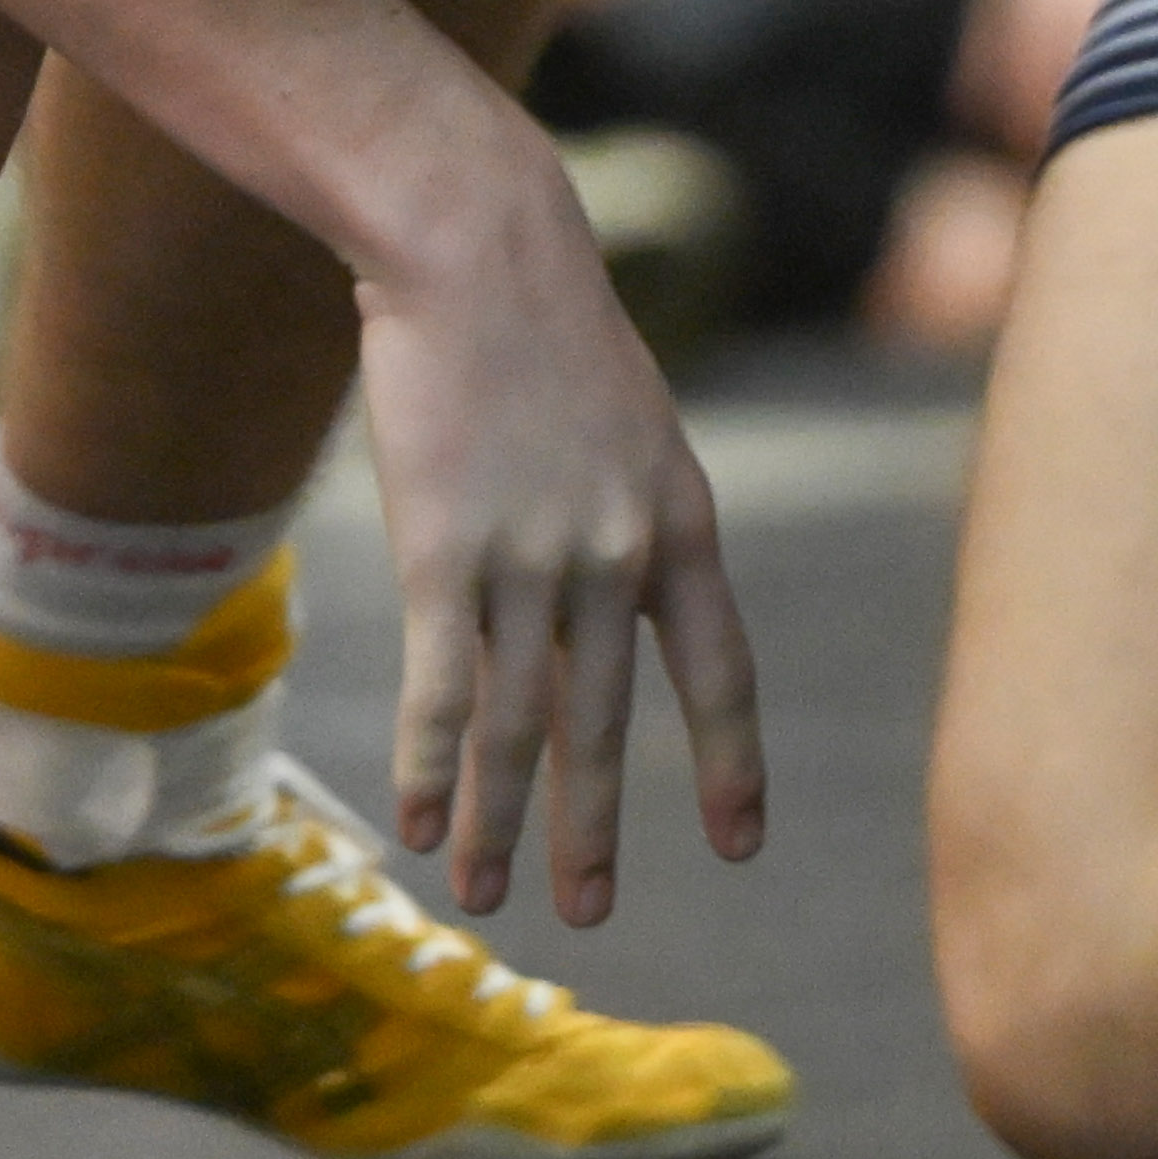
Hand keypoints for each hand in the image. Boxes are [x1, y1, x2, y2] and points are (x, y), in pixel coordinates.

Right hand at [353, 150, 764, 924]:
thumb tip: (605, 587)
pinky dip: (428, 765)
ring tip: (487, 894)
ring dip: (499, 818)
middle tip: (587, 914)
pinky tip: (418, 822)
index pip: (719, 670)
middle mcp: (617, 556)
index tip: (740, 842)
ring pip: (516, 723)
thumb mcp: (627, 418)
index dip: (729, 762)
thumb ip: (625, 509)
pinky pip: (441, 687)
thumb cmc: (540, 319)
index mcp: (679, 521)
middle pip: (604, 721)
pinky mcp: (444, 551)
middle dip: (592, 825)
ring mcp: (532, 558)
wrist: (475, 244)